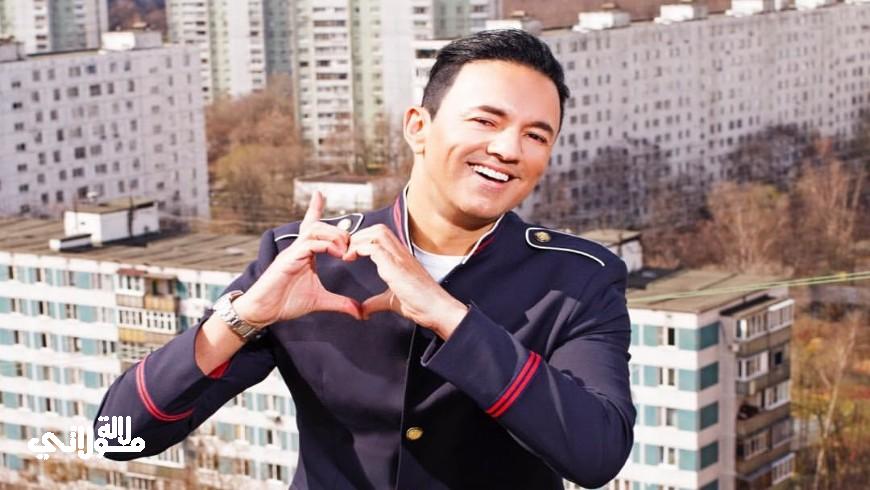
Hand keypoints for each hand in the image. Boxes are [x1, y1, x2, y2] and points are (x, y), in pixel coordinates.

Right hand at [232, 191, 362, 325]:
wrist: (263, 311)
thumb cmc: (286, 302)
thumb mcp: (319, 301)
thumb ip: (340, 303)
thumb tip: (359, 312)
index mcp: (305, 253)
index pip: (311, 226)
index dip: (314, 209)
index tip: (320, 194)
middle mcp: (298, 248)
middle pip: (319, 226)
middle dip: (339, 231)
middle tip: (351, 246)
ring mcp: (292, 252)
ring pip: (314, 230)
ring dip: (333, 236)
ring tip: (344, 251)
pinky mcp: (288, 260)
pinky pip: (307, 244)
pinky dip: (324, 245)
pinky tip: (335, 253)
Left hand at [342, 225, 468, 338]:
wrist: (438, 310)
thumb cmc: (422, 304)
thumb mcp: (391, 301)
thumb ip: (376, 303)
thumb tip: (363, 310)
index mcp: (401, 258)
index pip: (381, 235)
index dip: (363, 238)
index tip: (351, 252)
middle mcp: (401, 253)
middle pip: (378, 229)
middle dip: (359, 236)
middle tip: (347, 251)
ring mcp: (399, 258)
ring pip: (376, 233)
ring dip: (358, 240)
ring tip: (348, 254)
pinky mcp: (396, 266)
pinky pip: (375, 248)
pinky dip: (359, 249)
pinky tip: (351, 258)